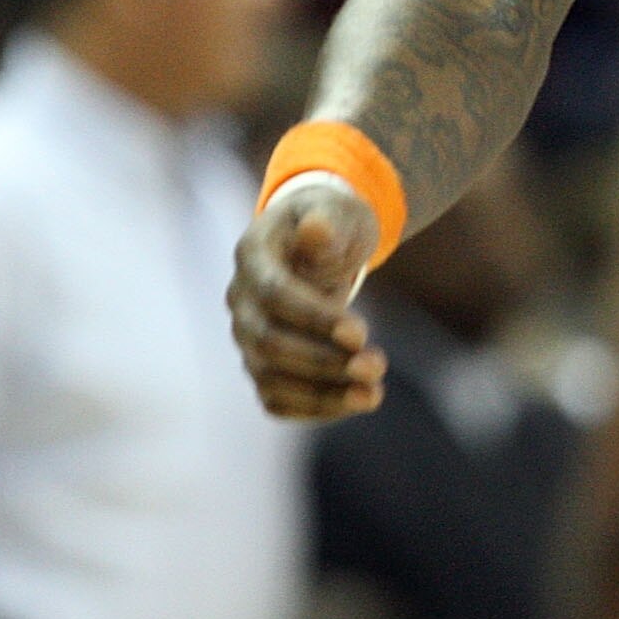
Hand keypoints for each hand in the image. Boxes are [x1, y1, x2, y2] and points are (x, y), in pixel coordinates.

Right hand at [226, 179, 387, 420]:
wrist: (320, 241)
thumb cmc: (332, 222)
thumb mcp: (337, 210)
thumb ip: (327, 220)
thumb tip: (315, 230)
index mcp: (253, 255)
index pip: (274, 294)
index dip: (315, 317)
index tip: (361, 332)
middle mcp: (241, 300)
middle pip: (268, 343)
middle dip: (323, 361)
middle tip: (377, 365)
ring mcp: (248, 336)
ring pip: (269, 378)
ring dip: (322, 393)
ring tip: (373, 394)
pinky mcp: (263, 364)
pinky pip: (276, 398)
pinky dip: (313, 408)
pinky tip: (355, 402)